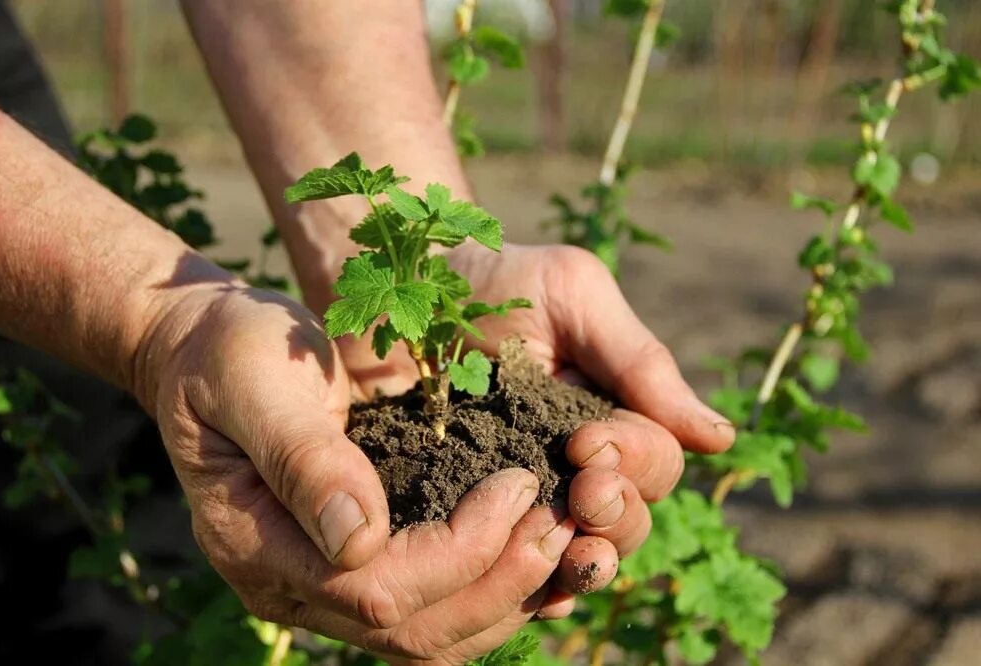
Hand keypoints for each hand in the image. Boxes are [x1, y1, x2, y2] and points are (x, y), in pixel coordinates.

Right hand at [136, 281, 576, 661]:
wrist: (209, 352)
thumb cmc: (231, 352)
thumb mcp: (257, 381)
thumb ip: (303, 457)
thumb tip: (358, 537)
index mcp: (255, 542)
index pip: (375, 587)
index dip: (459, 551)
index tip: (517, 486)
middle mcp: (288, 585)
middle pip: (411, 630)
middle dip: (499, 582)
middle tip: (563, 523)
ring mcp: (319, 586)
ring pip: (427, 638)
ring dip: (504, 599)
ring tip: (565, 542)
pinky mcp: (352, 568)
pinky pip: (428, 611)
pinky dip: (487, 592)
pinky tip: (530, 553)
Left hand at [336, 244, 734, 599]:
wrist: (395, 286)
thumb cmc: (492, 281)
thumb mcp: (572, 294)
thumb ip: (641, 362)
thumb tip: (720, 439)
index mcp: (609, 417)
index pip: (653, 464)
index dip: (635, 461)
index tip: (586, 440)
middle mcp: (572, 466)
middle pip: (626, 521)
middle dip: (616, 515)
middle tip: (581, 491)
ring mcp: (520, 497)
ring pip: (577, 556)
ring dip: (585, 562)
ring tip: (570, 552)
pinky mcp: (465, 518)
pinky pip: (512, 574)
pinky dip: (531, 590)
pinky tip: (532, 592)